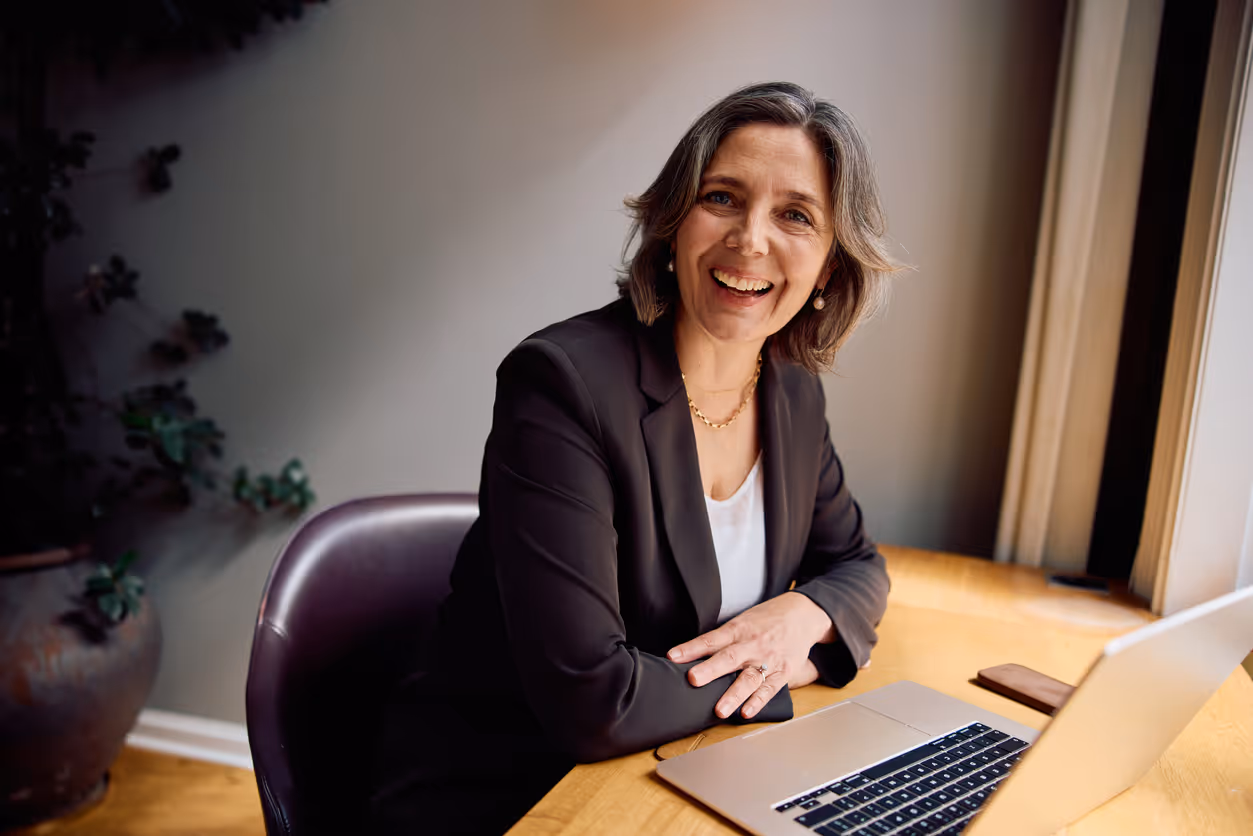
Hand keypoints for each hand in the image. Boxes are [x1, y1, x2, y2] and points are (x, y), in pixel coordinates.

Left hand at [666, 592, 833, 719]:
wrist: (803, 614)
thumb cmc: (766, 618)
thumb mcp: (743, 620)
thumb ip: (722, 638)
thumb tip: (692, 653)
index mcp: (738, 629)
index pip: (711, 639)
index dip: (691, 648)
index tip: (674, 656)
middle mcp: (752, 645)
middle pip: (729, 658)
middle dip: (711, 670)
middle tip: (694, 680)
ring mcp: (768, 660)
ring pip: (749, 679)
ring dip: (734, 695)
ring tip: (720, 711)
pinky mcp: (783, 672)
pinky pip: (770, 689)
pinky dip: (758, 702)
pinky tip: (746, 713)